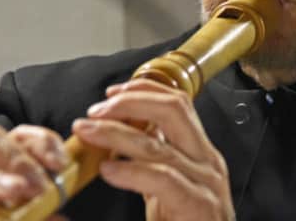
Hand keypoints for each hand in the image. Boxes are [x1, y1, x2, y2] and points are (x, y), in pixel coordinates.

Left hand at [72, 79, 233, 220]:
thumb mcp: (166, 191)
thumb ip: (152, 162)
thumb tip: (122, 137)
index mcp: (200, 153)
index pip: (177, 103)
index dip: (143, 90)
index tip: (111, 93)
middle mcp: (207, 162)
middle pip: (174, 109)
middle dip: (131, 101)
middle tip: (96, 110)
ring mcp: (207, 183)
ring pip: (160, 143)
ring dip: (116, 133)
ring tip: (87, 132)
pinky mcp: (200, 206)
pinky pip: (164, 179)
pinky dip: (132, 171)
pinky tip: (109, 170)